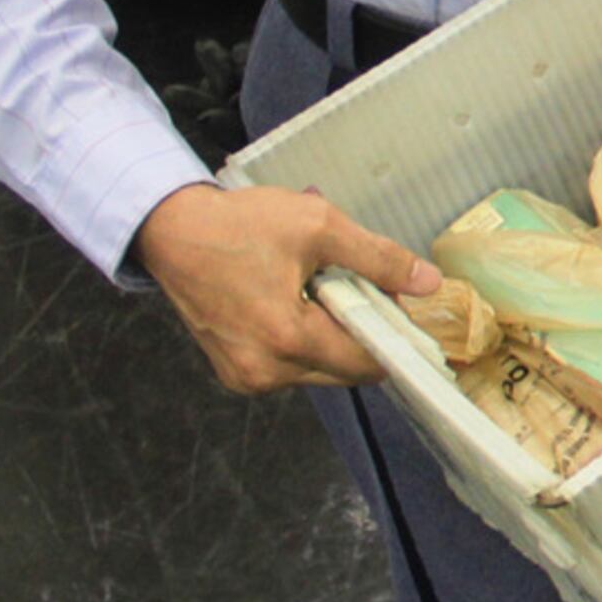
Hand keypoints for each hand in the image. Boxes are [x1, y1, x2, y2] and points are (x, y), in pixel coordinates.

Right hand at [135, 181, 441, 394]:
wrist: (172, 231)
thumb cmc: (240, 225)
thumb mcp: (320, 227)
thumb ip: (379, 258)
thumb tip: (428, 283)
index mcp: (287, 339)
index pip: (366, 362)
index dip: (396, 337)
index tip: (408, 312)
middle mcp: (265, 372)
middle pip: (344, 370)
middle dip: (364, 335)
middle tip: (363, 289)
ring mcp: (245, 377)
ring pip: (318, 369)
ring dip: (334, 337)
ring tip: (324, 290)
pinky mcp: (234, 372)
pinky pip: (290, 366)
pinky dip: (305, 341)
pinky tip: (300, 303)